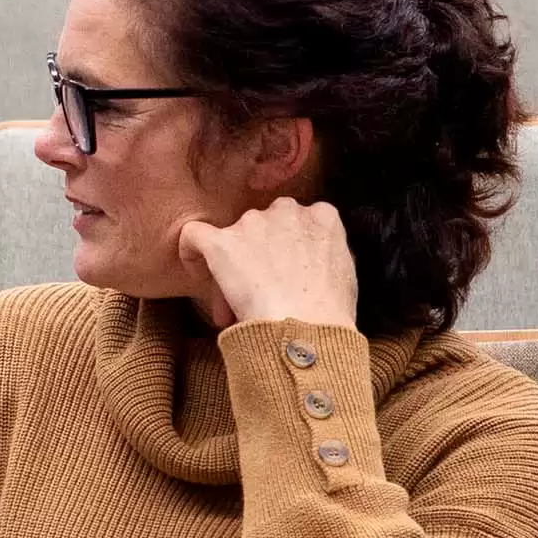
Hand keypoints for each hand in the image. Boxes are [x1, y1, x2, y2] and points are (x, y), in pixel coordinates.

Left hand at [176, 197, 359, 330]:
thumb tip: (308, 259)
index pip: (296, 223)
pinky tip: (198, 273)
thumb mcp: (345, 273)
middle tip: (260, 292)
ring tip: (238, 305)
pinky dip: (192, 253)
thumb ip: (325, 252)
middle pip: (263, 228)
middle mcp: (286, 210)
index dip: (286, 249)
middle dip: (259, 256)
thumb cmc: (330, 311)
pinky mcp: (221, 241)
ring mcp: (252, 223)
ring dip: (233, 266)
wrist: (307, 326)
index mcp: (322, 216)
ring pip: (233, 237)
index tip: (283, 274)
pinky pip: (194, 235)